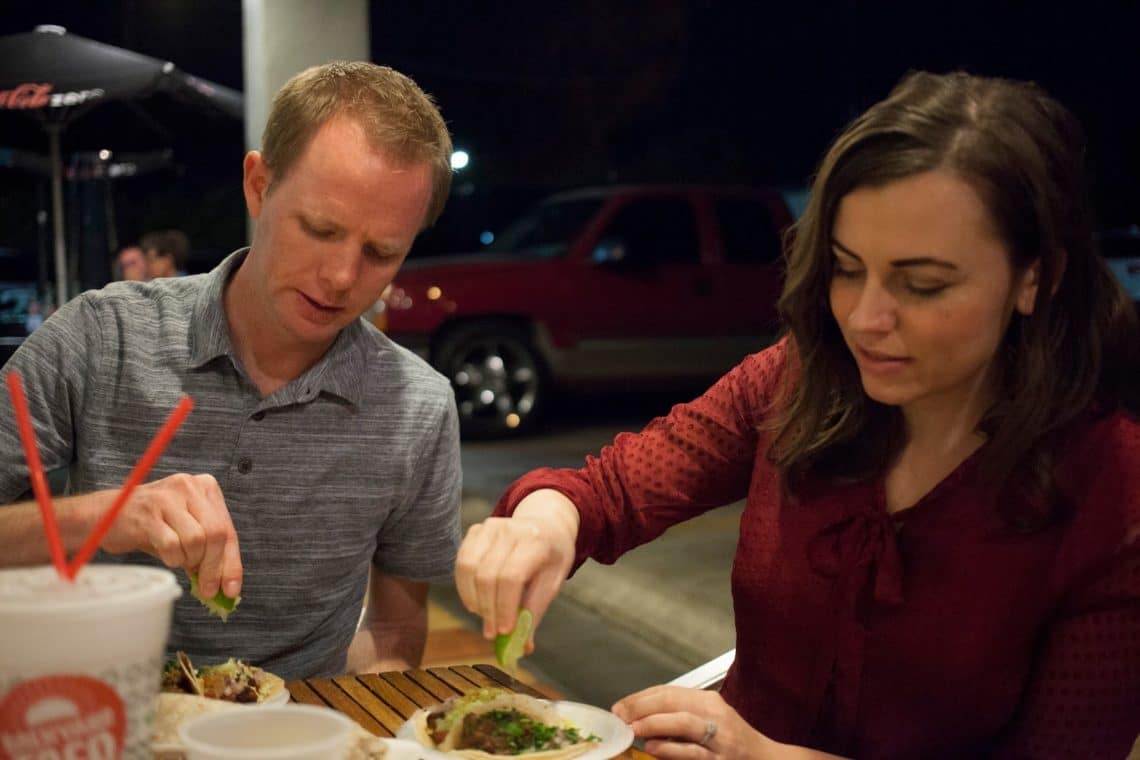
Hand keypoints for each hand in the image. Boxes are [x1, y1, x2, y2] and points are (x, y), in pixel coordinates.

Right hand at [97, 473, 241, 598]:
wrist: (105, 514)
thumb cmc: (151, 523)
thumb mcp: (186, 529)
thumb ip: (207, 549)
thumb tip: (224, 582)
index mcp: (206, 487)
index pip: (228, 529)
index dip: (232, 563)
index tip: (231, 589)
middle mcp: (190, 486)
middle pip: (216, 534)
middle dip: (213, 568)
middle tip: (206, 589)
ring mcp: (169, 498)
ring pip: (196, 540)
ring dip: (189, 561)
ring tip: (178, 560)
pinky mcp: (149, 514)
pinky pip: (172, 546)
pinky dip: (172, 559)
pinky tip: (166, 556)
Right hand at [454, 489, 579, 644]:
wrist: (546, 522)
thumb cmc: (550, 556)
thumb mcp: (553, 581)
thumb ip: (535, 612)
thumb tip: (521, 648)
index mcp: (536, 540)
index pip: (511, 577)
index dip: (504, 607)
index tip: (504, 631)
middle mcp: (510, 529)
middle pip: (487, 575)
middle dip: (488, 610)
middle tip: (492, 632)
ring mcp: (490, 526)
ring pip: (469, 569)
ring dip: (474, 600)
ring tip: (485, 616)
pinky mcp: (476, 530)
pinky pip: (461, 563)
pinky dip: (465, 587)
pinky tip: (476, 600)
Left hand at [612, 685, 775, 759]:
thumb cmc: (734, 742)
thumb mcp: (710, 720)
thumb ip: (680, 716)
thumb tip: (641, 716)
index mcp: (710, 702)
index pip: (669, 691)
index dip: (640, 697)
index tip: (621, 706)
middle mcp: (716, 716)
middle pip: (673, 701)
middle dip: (642, 706)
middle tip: (621, 715)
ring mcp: (719, 739)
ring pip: (683, 723)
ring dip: (653, 723)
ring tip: (634, 728)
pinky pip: (691, 752)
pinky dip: (669, 748)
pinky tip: (653, 747)